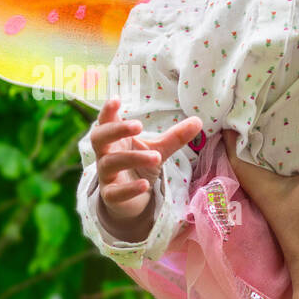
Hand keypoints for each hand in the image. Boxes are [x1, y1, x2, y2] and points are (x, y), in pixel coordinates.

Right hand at [90, 98, 201, 221]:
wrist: (128, 200)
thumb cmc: (138, 167)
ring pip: (111, 163)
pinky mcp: (111, 196)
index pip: (105, 121)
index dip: (108, 111)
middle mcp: (106, 154)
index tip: (117, 99)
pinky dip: (130, 188)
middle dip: (116, 130)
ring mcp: (106, 175)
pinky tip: (145, 184)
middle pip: (99, 138)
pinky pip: (115, 192)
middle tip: (139, 125)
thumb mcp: (157, 150)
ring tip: (156, 157)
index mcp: (115, 139)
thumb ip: (174, 137)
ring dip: (133, 158)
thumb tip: (199, 120)